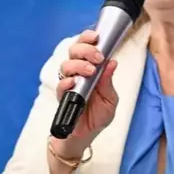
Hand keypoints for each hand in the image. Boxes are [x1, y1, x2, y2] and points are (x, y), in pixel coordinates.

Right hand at [52, 30, 118, 156]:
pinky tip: (74, 82)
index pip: (86, 46)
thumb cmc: (99, 115)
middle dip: (85, 49)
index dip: (88, 38)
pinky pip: (60, 84)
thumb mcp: (110, 99)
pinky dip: (67, 81)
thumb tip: (112, 62)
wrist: (86, 136)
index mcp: (92, 68)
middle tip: (97, 57)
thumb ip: (108, 81)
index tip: (96, 37)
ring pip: (66, 64)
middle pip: (74, 51)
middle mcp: (78, 72)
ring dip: (79, 65)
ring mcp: (69, 83)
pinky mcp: (62, 96)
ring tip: (90, 72)